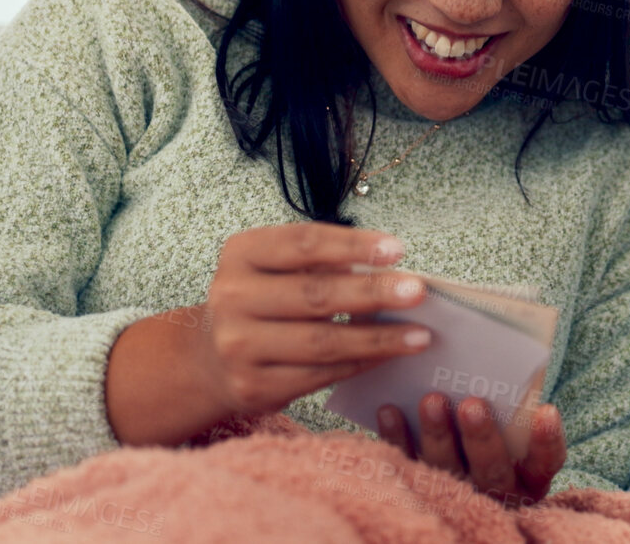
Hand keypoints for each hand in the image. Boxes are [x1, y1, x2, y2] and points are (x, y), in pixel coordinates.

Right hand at [191, 223, 431, 417]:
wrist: (210, 358)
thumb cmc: (262, 301)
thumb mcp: (278, 267)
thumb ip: (322, 263)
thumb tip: (390, 271)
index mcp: (241, 254)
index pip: (304, 243)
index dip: (353, 245)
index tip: (397, 249)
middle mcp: (232, 297)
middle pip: (315, 294)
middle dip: (373, 293)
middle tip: (418, 292)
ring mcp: (239, 346)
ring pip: (321, 342)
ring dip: (378, 338)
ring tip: (419, 335)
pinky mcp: (253, 386)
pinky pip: (319, 375)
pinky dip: (360, 364)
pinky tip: (389, 356)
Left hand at [376, 393, 566, 504]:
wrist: (457, 480)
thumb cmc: (496, 437)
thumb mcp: (511, 429)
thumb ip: (510, 406)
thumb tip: (494, 353)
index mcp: (530, 477)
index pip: (546, 462)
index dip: (547, 440)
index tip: (547, 410)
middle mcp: (497, 493)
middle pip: (491, 471)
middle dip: (481, 437)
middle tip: (472, 404)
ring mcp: (458, 497)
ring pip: (448, 471)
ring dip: (438, 435)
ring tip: (431, 400)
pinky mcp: (419, 491)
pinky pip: (407, 467)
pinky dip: (397, 438)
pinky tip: (389, 410)